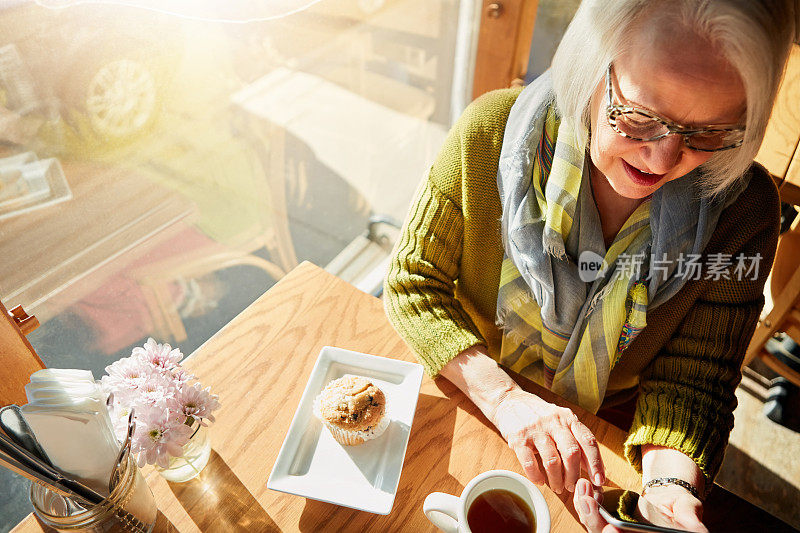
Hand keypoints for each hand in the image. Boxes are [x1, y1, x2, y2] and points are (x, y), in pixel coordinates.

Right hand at [490, 389, 604, 492]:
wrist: (508, 401)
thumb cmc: (539, 415)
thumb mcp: (560, 421)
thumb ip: (576, 440)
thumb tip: (593, 467)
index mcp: (568, 418)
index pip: (588, 441)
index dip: (596, 463)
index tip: (599, 481)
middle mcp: (554, 422)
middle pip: (571, 453)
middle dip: (574, 475)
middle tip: (573, 487)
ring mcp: (535, 429)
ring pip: (552, 461)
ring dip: (556, 479)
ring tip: (557, 487)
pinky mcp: (518, 438)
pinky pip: (530, 463)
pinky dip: (536, 476)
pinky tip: (539, 481)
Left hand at [573, 479, 707, 532]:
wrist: (670, 503)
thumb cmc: (682, 510)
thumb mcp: (688, 510)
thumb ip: (691, 519)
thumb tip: (698, 531)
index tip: (610, 530)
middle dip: (595, 522)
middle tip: (588, 501)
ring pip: (595, 528)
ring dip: (587, 509)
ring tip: (584, 488)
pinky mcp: (607, 524)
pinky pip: (592, 517)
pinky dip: (586, 503)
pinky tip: (584, 489)